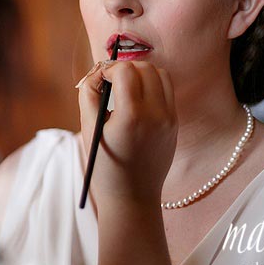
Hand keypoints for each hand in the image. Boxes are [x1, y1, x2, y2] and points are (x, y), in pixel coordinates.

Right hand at [77, 61, 176, 207]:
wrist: (132, 197)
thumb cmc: (105, 166)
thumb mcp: (89, 130)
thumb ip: (89, 95)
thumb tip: (95, 72)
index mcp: (132, 116)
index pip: (126, 70)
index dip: (109, 68)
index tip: (100, 79)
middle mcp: (156, 114)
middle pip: (145, 67)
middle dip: (125, 68)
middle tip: (110, 82)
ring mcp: (169, 119)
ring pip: (160, 74)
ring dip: (141, 73)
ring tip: (125, 88)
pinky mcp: (174, 123)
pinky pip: (167, 90)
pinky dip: (152, 86)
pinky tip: (137, 100)